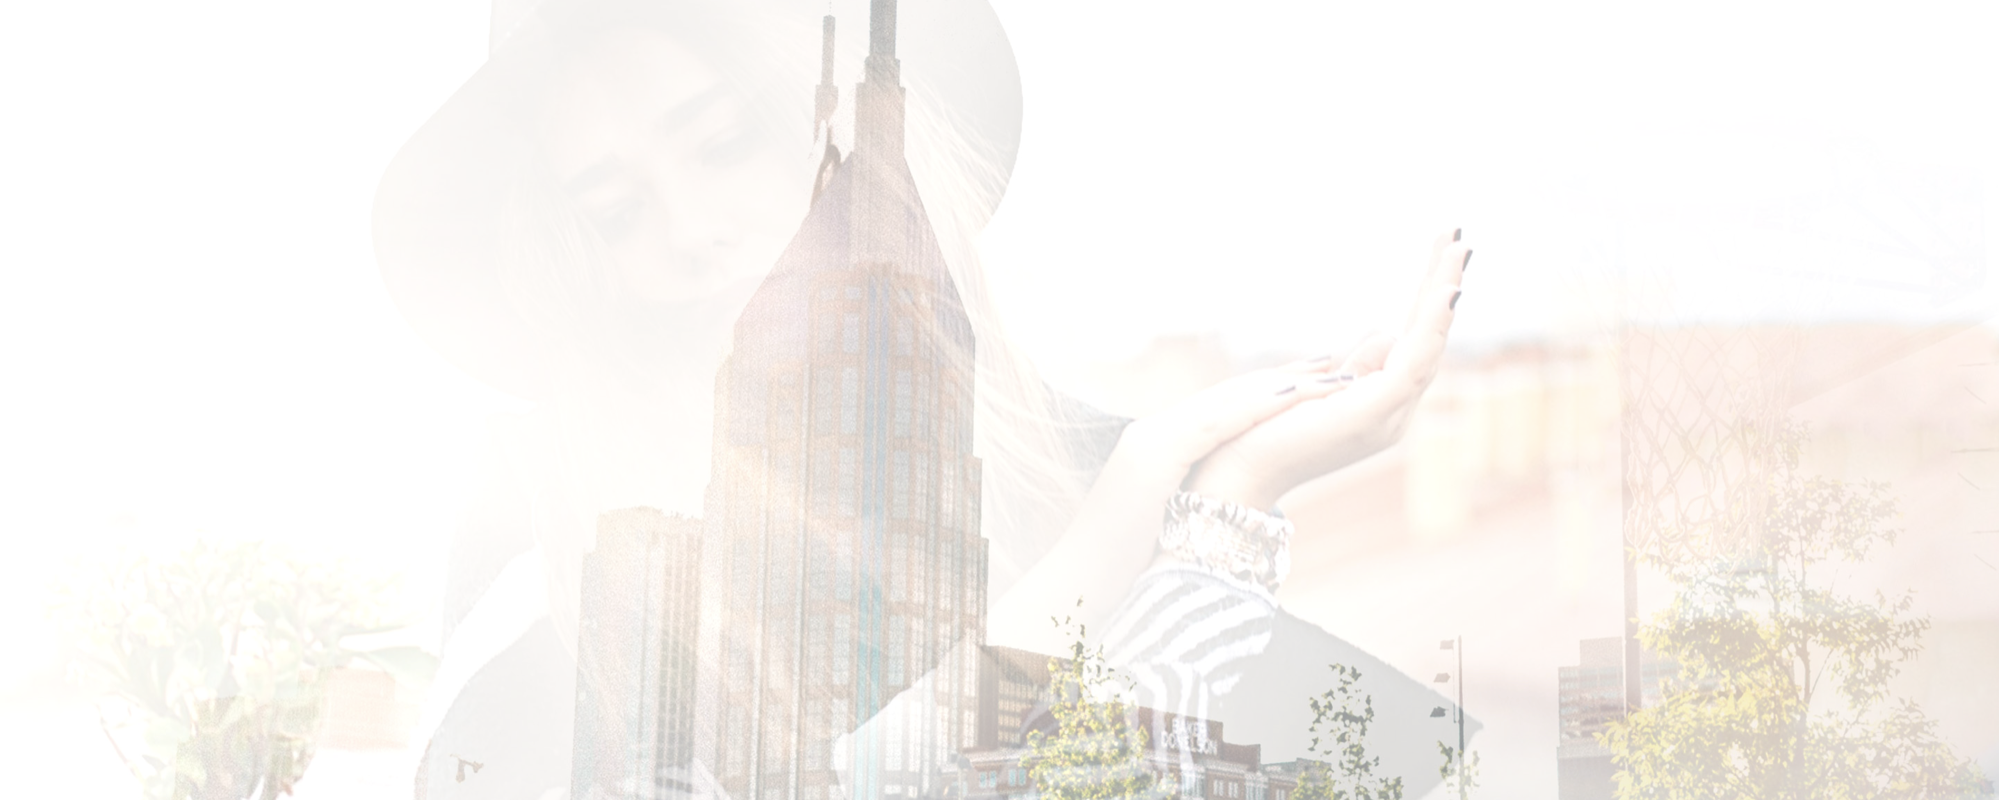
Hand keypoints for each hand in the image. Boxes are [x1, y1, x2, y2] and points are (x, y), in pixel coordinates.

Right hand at [985, 354, 1348, 649]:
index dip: (1266, 393)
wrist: (1076, 583)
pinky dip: (1257, 406)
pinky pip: (1216, 422)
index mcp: (1157, 447)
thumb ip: (1190, 502)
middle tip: (1331, 361)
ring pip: (1228, 400)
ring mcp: (1152, 440)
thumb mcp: (1162, 523)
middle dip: (1283, 376)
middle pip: (1229, 395)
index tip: (1309, 381)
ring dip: (1283, 385)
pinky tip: (1294, 395)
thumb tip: (1224, 508)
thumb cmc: (1117, 567)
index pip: (1220, 409)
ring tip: (1330, 375)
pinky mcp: (1155, 455)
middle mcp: (1153, 432)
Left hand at [1185, 230, 1472, 508]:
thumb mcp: (1318, 386)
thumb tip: (1388, 330)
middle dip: (1444, 285)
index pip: (1413, 342)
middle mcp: (1394, 412)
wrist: (1236, 474)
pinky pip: (1411, 363)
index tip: (1441, 251)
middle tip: (1460, 236)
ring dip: (1444, 295)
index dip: (1428, 299)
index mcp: (1381, 404)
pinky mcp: (1371, 414)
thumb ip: (1355, 366)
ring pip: (1428, 345)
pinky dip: (1431, 326)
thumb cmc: (1266, 432)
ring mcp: (1387, 415)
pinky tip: (1445, 292)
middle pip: (1429, 340)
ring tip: (1458, 248)